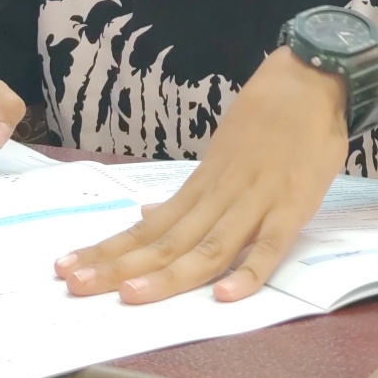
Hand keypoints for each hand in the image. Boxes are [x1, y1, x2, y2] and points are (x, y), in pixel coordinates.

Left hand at [55, 46, 348, 303]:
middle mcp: (219, 197)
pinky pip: (270, 246)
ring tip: (129, 297)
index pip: (147, 226)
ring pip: (207, 247)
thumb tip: (145, 214)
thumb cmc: (267, 118)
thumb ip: (188, 192)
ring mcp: (255, 201)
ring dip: (168, 276)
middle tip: (75, 286)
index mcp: (201, 186)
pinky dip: (249, 271)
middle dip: (119, 267)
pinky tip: (225, 296)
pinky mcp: (292, 207)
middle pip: (165, 241)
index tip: (66, 266)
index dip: (109, 250)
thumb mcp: (219, 151)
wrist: (311, 79)